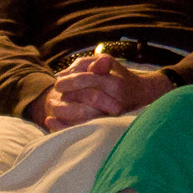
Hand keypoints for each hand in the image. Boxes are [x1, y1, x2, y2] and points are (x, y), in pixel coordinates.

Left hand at [52, 54, 175, 115]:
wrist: (142, 96)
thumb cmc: (120, 77)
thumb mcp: (110, 63)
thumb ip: (92, 63)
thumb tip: (69, 71)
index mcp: (115, 83)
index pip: (87, 80)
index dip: (69, 80)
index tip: (58, 82)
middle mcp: (115, 101)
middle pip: (85, 97)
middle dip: (67, 94)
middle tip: (57, 94)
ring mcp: (112, 117)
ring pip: (84, 116)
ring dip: (63, 111)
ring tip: (54, 106)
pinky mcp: (106, 127)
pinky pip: (82, 129)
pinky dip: (63, 127)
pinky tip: (50, 121)